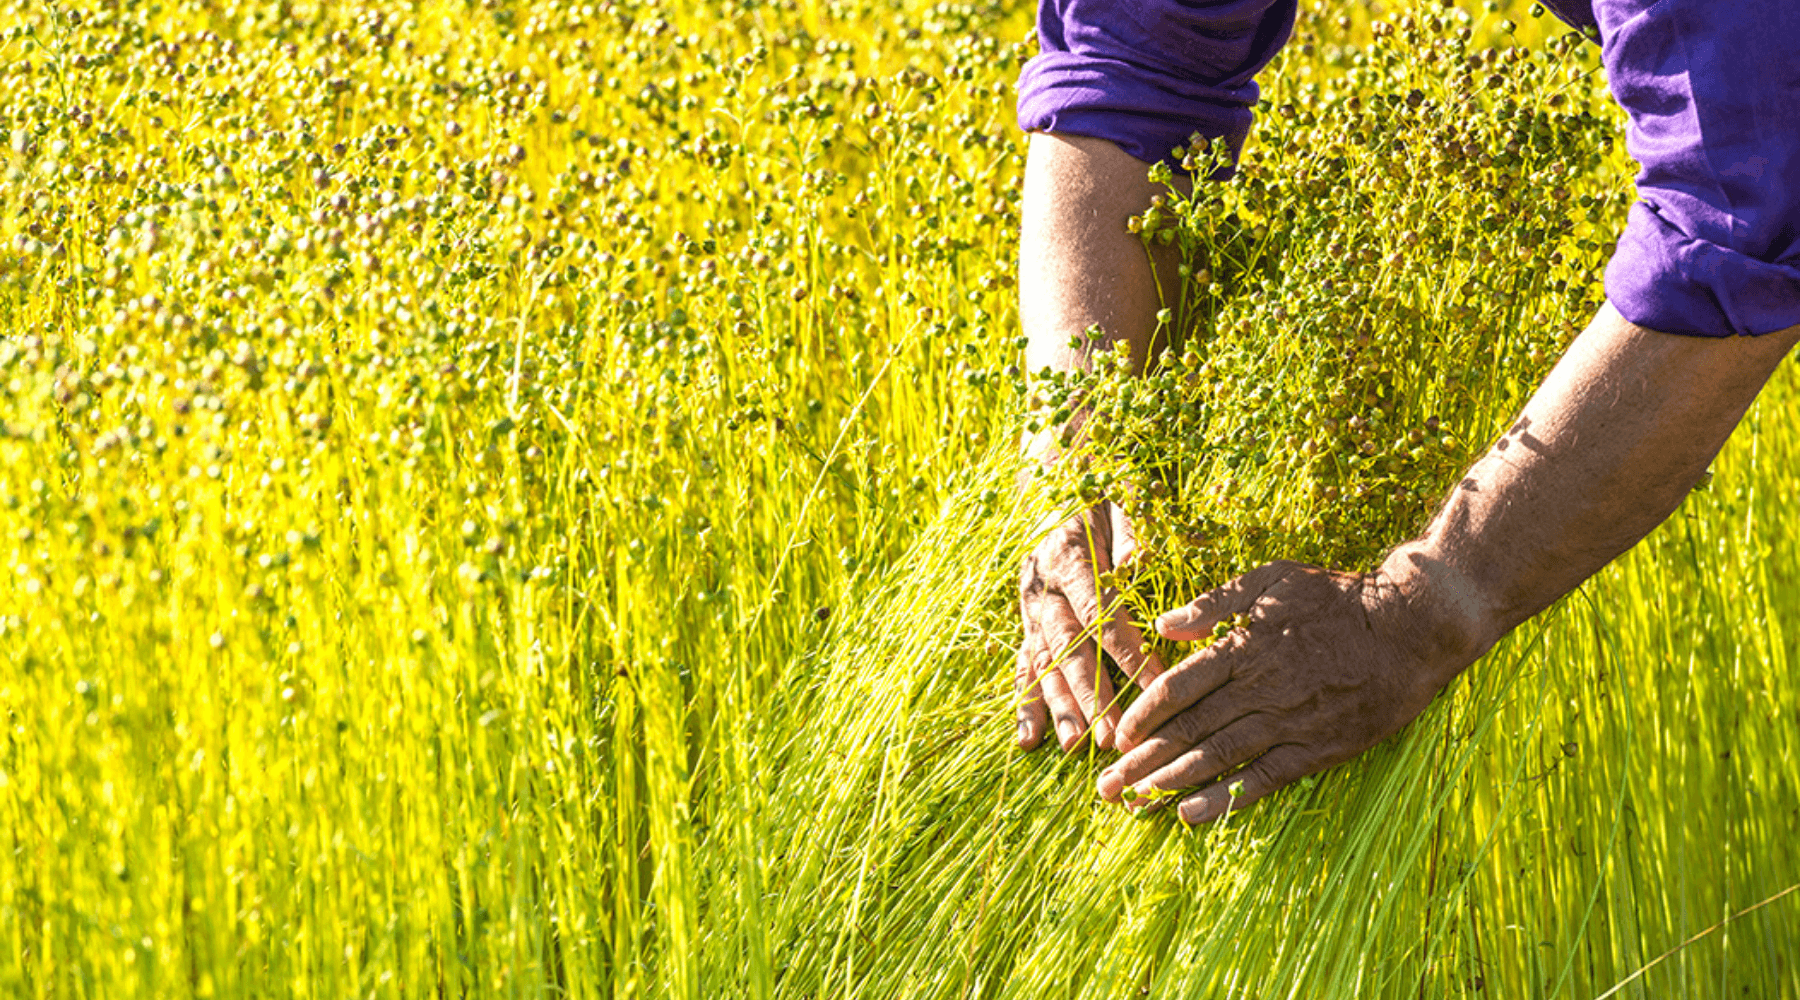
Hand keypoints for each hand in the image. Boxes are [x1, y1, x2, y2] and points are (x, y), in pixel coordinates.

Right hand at [1016, 500, 1165, 750]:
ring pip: (1043, 662)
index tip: (1153, 681)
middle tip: (1110, 733)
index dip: (1124, 647)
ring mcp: (1030, 607)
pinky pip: (1024, 666)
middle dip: (1089, 692)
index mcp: (1068, 553)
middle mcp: (1041, 585)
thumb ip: (1132, 534)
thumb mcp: (1126, 498)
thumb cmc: (1107, 492)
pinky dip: (1026, 703)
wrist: (1061, 478)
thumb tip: (1138, 570)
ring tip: (1075, 745)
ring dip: (1059, 706)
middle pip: (1066, 646)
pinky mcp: (1028, 622)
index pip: (1098, 608)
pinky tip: (1029, 739)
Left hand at [1096, 558, 1477, 824]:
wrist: (1413, 627)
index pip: (1178, 686)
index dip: (1143, 714)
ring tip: (1136, 802)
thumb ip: (1215, 603)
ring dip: (1171, 783)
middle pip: (1189, 728)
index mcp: (1245, 645)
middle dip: (1142, 759)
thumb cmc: (1338, 597)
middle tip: (1105, 787)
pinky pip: (1265, 779)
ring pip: (1219, 757)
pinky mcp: (1319, 748)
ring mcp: (1290, 721)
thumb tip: (1162, 624)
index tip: (1116, 735)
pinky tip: (1192, 814)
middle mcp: (1262, 686)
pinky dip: (1227, 798)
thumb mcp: (1273, 579)